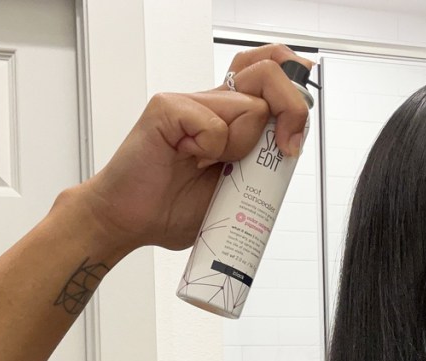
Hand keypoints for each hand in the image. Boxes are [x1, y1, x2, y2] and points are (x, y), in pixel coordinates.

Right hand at [75, 45, 313, 252]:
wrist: (131, 221)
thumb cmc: (172, 208)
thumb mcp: (235, 191)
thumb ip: (261, 165)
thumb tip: (291, 144)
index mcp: (231, 119)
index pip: (270, 78)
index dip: (294, 98)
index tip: (293, 141)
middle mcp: (212, 104)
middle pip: (269, 75)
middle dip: (290, 113)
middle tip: (281, 150)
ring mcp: (189, 103)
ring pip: (249, 106)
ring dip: (241, 145)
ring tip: (209, 165)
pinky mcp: (168, 108)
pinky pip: (214, 123)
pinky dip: (210, 148)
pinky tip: (186, 158)